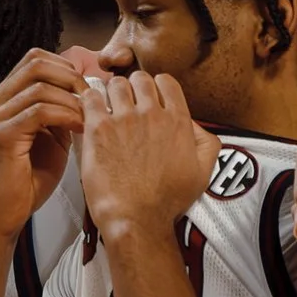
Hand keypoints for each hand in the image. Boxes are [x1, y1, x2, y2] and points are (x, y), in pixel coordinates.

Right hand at [0, 49, 86, 245]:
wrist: (2, 216)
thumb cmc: (25, 182)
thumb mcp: (48, 138)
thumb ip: (60, 113)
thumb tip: (86, 93)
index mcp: (3, 99)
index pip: (35, 60)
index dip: (66, 66)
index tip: (87, 86)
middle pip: (35, 62)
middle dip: (70, 75)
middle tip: (92, 95)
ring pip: (40, 86)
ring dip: (72, 99)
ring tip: (90, 117)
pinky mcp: (2, 136)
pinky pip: (39, 111)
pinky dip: (65, 115)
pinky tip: (80, 128)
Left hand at [79, 71, 217, 242]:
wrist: (136, 218)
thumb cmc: (167, 200)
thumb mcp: (202, 172)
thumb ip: (207, 141)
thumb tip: (194, 124)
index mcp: (178, 120)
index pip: (166, 82)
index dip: (155, 87)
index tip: (147, 99)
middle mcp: (152, 114)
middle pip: (139, 78)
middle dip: (132, 87)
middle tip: (124, 103)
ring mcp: (124, 119)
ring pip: (115, 84)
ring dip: (111, 93)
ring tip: (106, 107)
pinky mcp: (99, 129)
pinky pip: (90, 98)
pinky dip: (89, 100)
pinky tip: (89, 112)